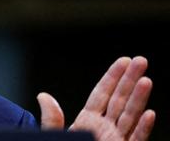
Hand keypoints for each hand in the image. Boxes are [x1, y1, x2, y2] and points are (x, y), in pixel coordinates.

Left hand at [38, 56, 154, 140]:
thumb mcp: (55, 138)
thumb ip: (52, 119)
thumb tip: (44, 96)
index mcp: (87, 121)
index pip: (102, 94)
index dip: (113, 77)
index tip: (124, 61)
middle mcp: (105, 129)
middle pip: (120, 100)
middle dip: (130, 80)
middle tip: (141, 60)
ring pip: (130, 117)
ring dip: (139, 99)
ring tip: (146, 80)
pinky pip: (136, 140)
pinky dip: (143, 128)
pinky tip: (149, 114)